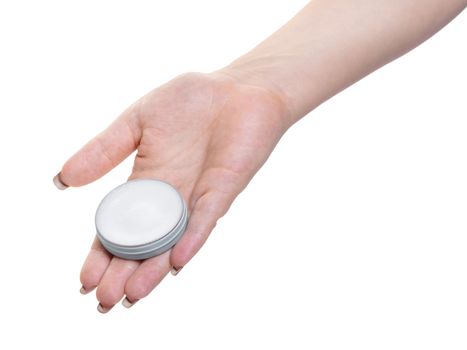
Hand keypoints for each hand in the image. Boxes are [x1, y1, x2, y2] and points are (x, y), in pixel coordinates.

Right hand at [56, 72, 289, 311]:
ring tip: (133, 295)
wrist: (238, 88)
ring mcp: (198, 195)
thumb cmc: (191, 102)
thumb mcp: (136, 122)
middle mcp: (171, 197)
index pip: (122, 225)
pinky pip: (206, 217)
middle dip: (126, 271)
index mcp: (148, 182)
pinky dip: (192, 238)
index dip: (104, 252)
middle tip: (105, 301)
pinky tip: (178, 260)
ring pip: (174, 239)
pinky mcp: (223, 188)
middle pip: (145, 243)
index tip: (86, 279)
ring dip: (155, 268)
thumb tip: (62, 179)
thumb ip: (104, 150)